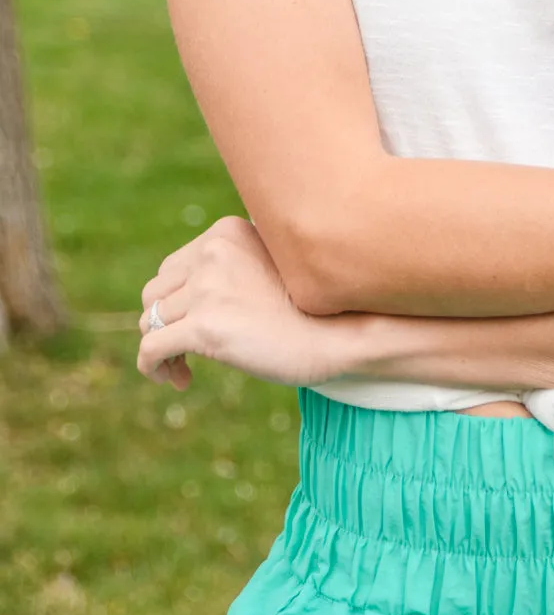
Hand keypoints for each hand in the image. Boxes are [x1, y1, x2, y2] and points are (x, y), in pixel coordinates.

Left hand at [137, 216, 370, 388]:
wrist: (342, 332)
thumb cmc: (311, 307)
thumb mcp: (268, 268)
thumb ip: (230, 266)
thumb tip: (186, 295)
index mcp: (226, 233)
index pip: (173, 268)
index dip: (177, 303)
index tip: (197, 328)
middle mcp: (213, 252)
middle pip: (154, 293)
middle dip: (164, 324)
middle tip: (186, 352)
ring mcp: (208, 287)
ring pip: (149, 321)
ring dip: (161, 348)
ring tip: (182, 369)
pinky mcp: (205, 326)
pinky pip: (151, 348)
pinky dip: (154, 368)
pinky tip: (180, 381)